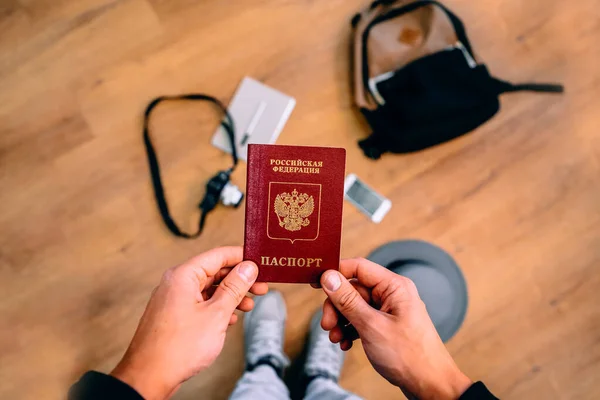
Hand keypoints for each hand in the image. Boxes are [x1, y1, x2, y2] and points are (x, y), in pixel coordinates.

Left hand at [110, 246, 266, 399]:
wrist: (149, 377)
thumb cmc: (177, 347)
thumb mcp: (216, 314)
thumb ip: (234, 288)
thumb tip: (248, 268)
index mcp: (184, 275)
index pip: (218, 255)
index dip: (242, 257)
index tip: (260, 263)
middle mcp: (176, 283)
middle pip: (214, 272)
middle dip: (239, 280)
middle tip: (261, 286)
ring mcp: (174, 300)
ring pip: (209, 289)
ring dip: (231, 296)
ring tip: (249, 305)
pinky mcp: (174, 315)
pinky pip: (200, 303)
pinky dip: (217, 308)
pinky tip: (230, 319)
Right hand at [320, 258, 470, 399]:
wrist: (430, 385)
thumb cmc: (410, 356)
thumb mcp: (371, 326)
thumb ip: (348, 300)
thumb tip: (329, 277)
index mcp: (394, 286)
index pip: (359, 267)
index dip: (335, 272)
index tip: (315, 281)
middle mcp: (393, 294)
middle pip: (353, 289)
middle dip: (336, 307)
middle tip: (327, 324)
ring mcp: (390, 311)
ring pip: (355, 307)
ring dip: (341, 321)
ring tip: (336, 339)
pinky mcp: (386, 326)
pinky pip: (362, 320)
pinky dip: (350, 330)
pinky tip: (346, 344)